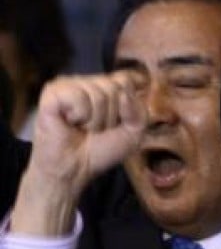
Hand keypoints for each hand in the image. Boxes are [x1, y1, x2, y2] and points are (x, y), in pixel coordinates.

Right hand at [11, 72, 145, 234]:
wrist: (75, 169)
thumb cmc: (102, 149)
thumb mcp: (134, 131)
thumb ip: (139, 111)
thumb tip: (124, 95)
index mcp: (107, 85)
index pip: (128, 79)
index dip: (129, 106)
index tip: (118, 122)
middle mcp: (89, 81)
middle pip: (116, 87)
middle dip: (111, 116)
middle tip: (96, 129)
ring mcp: (69, 84)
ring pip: (99, 94)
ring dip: (95, 120)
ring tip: (82, 127)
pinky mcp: (52, 93)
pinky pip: (78, 96)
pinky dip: (79, 114)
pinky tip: (69, 122)